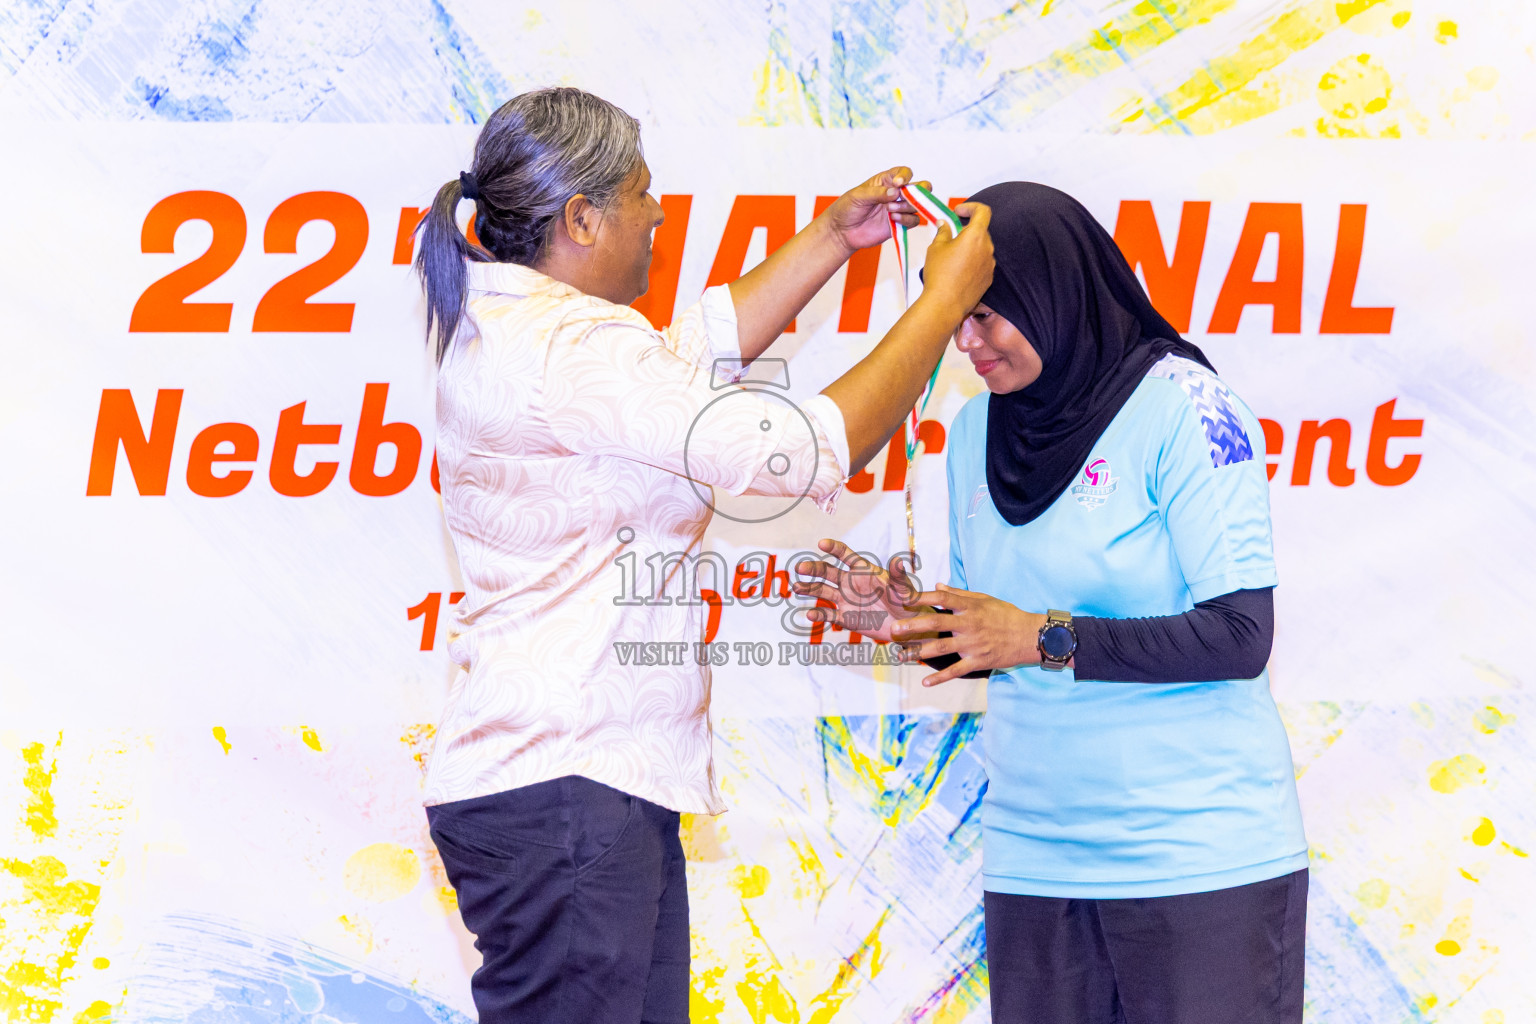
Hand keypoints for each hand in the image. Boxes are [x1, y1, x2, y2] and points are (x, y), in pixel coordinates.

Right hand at [791, 538, 924, 643]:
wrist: (904, 625)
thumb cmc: (905, 602)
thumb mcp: (903, 589)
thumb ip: (898, 576)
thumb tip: (899, 561)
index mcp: (862, 570)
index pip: (845, 555)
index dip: (834, 548)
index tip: (822, 543)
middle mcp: (850, 582)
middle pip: (827, 572)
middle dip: (813, 569)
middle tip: (800, 568)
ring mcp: (845, 600)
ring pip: (822, 591)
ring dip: (809, 588)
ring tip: (796, 587)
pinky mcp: (845, 617)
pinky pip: (828, 615)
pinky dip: (818, 615)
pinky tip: (809, 614)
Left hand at [820, 167, 922, 253]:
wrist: (842, 231)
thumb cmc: (847, 209)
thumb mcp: (859, 196)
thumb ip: (877, 193)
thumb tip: (896, 192)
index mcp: (886, 181)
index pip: (904, 172)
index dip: (906, 176)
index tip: (899, 183)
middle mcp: (896, 194)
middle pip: (920, 188)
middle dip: (919, 191)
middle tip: (905, 197)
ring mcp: (898, 209)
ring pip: (917, 205)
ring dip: (907, 206)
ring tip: (890, 209)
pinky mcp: (899, 224)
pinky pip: (913, 221)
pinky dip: (907, 219)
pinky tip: (894, 219)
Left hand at [891, 582, 1043, 685]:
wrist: (1029, 636)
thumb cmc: (1006, 614)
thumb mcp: (985, 599)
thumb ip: (960, 594)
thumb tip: (937, 586)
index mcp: (971, 608)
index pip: (943, 599)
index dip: (922, 598)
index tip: (904, 598)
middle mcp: (970, 625)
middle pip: (938, 624)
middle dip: (914, 626)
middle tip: (895, 628)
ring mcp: (973, 645)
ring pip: (943, 648)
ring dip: (921, 652)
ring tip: (902, 655)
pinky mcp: (978, 661)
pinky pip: (956, 671)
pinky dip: (941, 678)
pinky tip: (925, 682)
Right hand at [917, 202, 993, 316]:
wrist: (946, 304)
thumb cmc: (940, 275)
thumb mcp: (936, 248)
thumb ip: (943, 231)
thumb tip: (944, 224)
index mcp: (976, 236)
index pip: (983, 211)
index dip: (971, 207)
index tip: (958, 211)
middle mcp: (987, 248)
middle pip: (981, 230)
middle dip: (967, 229)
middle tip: (951, 234)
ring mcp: (990, 264)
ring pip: (981, 248)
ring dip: (970, 247)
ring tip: (952, 256)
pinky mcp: (988, 278)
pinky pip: (982, 263)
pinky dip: (972, 261)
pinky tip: (958, 270)